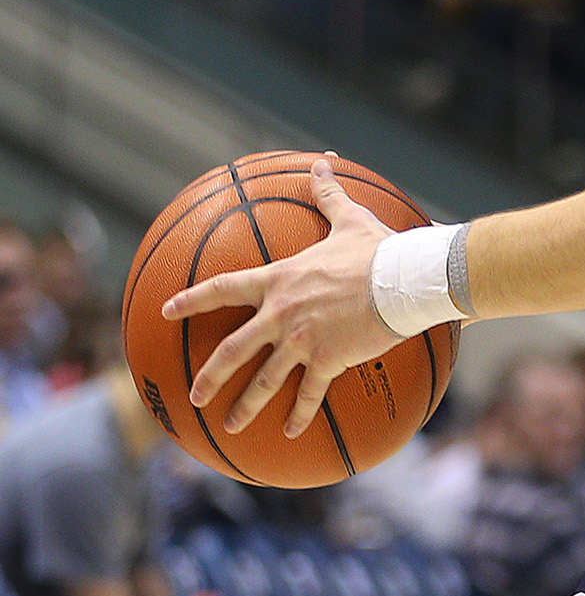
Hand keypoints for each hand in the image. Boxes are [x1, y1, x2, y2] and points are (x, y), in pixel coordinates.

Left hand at [164, 159, 402, 436]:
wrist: (404, 282)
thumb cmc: (378, 250)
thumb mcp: (348, 219)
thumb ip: (327, 194)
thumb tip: (322, 162)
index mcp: (279, 281)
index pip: (222, 289)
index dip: (192, 300)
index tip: (168, 310)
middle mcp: (281, 314)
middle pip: (232, 348)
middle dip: (209, 374)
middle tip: (193, 394)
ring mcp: (302, 340)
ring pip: (264, 378)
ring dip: (245, 404)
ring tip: (229, 424)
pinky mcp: (329, 359)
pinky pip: (310, 393)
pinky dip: (299, 414)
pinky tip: (291, 432)